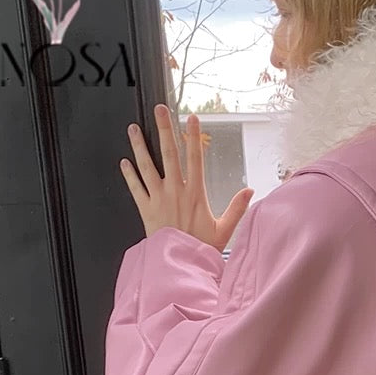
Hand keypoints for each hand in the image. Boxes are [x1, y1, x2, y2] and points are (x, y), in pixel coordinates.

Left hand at [119, 103, 252, 249]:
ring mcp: (159, 199)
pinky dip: (129, 175)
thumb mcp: (224, 230)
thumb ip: (237, 208)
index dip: (193, 137)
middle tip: (159, 109)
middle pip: (169, 154)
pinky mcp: (146, 210)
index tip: (191, 118)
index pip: (194, 158)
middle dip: (164, 129)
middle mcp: (176, 191)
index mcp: (195, 193)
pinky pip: (135, 189)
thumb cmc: (202, 248)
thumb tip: (250, 191)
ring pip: (147, 166)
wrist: (181, 265)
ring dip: (140, 146)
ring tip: (134, 128)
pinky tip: (124, 162)